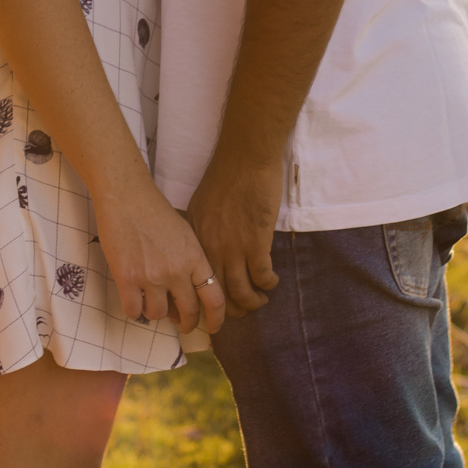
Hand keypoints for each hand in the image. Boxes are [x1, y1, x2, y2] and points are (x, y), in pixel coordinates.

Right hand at [94, 174, 226, 336]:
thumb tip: (190, 291)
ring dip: (156, 312)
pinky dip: (134, 309)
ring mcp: (151, 276)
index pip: (215, 298)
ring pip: (159, 314)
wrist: (126, 197)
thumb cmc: (155, 211)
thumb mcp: (185, 233)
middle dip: (186, 323)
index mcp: (195, 257)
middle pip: (188, 311)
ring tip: (151, 301)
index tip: (213, 328)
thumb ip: (191, 262)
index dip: (216, 319)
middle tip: (181, 324)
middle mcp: (176, 270)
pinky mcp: (127, 279)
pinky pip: (134, 311)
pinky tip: (134, 299)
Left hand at [187, 152, 282, 317]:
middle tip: (241, 310)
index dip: (206, 298)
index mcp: (196, 238)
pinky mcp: (256, 242)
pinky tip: (272, 282)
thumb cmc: (226, 175)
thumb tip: (205, 247)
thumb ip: (201, 229)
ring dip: (252, 302)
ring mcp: (233, 246)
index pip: (196, 280)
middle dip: (230, 310)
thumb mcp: (201, 204)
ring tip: (260, 300)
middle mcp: (211, 247)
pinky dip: (268, 284)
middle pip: (217, 293)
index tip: (216, 305)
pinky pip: (262, 276)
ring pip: (241, 292)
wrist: (245, 157)